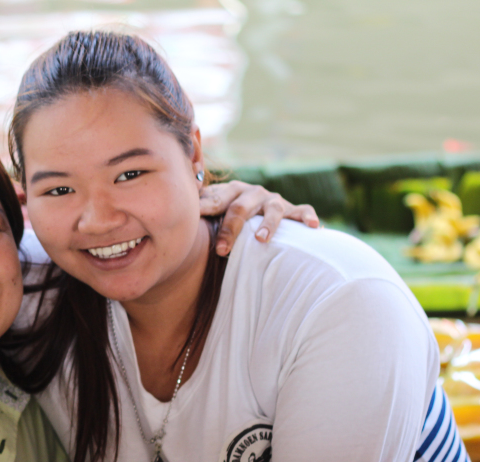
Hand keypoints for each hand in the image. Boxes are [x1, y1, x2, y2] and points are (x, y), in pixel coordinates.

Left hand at [200, 181, 319, 255]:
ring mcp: (274, 201)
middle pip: (241, 208)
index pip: (216, 202)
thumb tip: (165, 206)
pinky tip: (314, 226)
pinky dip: (308, 217)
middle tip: (222, 251)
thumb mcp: (210, 212)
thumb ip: (195, 209)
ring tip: (260, 240)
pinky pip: (302, 211)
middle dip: (231, 230)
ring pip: (272, 209)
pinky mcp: (293, 210)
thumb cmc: (226, 217)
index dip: (205, 213)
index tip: (193, 225)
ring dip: (267, 224)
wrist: (254, 212)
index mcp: (229, 192)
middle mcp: (252, 194)